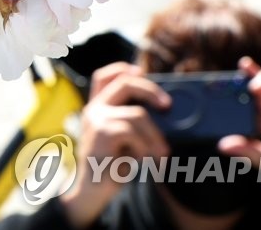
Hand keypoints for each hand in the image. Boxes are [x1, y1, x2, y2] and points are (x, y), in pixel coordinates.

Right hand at [60, 62, 170, 228]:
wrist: (92, 191)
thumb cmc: (112, 166)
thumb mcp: (124, 139)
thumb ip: (133, 122)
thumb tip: (164, 111)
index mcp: (97, 108)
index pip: (104, 76)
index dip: (123, 69)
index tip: (141, 71)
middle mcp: (94, 109)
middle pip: (125, 83)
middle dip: (151, 91)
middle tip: (168, 106)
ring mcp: (96, 120)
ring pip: (137, 114)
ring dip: (155, 137)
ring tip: (162, 155)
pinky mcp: (101, 133)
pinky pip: (133, 132)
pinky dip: (146, 147)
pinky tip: (146, 160)